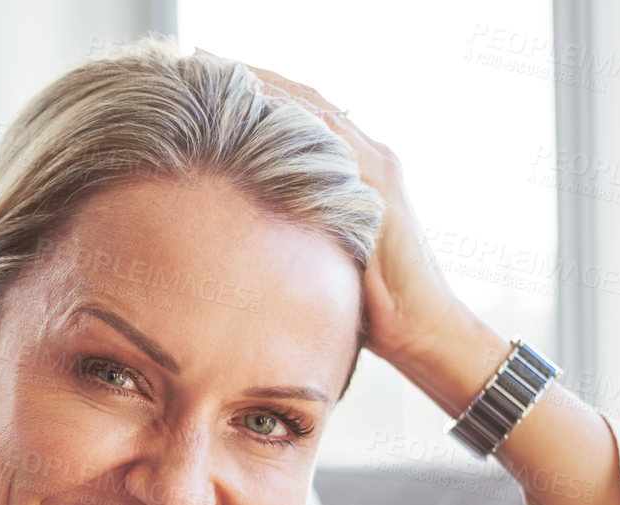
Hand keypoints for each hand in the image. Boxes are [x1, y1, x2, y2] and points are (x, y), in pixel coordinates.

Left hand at [195, 48, 478, 380]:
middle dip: (251, 77)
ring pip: (313, 108)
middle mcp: (367, 158)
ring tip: (214, 67)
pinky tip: (256, 100)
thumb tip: (236, 243)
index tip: (204, 84)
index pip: (298, 118)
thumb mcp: (320, 260)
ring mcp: (376, 166)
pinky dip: (294, 114)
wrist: (422, 330)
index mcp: (352, 172)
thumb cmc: (370, 307)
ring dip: (264, 84)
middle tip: (198, 60)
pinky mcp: (379, 183)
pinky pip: (332, 137)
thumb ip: (292, 236)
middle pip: (302, 100)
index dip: (254, 96)